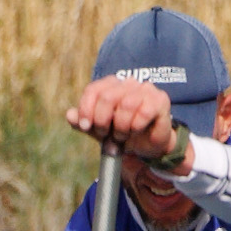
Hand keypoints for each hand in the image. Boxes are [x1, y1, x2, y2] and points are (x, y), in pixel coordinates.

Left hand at [66, 74, 184, 165]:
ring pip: (126, 104)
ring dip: (121, 126)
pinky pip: (143, 112)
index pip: (94, 89)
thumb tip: (70, 115)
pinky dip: (136, 126)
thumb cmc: (121, 133)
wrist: (146, 146)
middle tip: (106, 134)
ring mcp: (145, 89)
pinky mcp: (160, 100)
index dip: (86, 109)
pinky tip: (136, 130)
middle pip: (108, 97)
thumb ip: (83, 122)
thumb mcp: (98, 130)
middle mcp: (128, 83)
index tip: (85, 127)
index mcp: (111, 86)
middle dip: (103, 120)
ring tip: (122, 135)